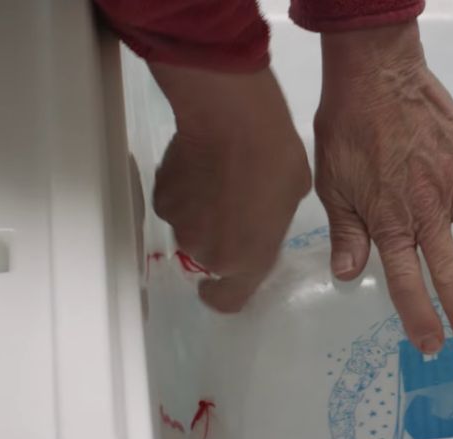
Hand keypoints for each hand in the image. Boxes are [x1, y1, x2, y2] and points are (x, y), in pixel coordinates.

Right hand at [150, 64, 310, 311]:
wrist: (234, 123)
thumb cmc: (277, 161)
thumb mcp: (291, 202)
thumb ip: (270, 226)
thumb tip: (259, 220)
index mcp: (247, 261)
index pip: (226, 301)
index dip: (222, 292)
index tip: (223, 280)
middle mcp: (208, 252)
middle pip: (209, 258)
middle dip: (220, 238)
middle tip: (236, 206)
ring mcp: (180, 226)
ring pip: (190, 228)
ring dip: (202, 214)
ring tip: (219, 181)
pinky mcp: (161, 199)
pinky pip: (175, 203)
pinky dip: (185, 192)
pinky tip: (200, 167)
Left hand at [314, 22, 452, 353]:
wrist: (373, 75)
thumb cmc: (347, 129)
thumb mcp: (332, 185)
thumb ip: (346, 232)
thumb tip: (348, 275)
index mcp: (391, 221)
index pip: (405, 282)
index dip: (419, 317)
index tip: (433, 345)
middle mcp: (428, 210)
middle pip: (448, 271)